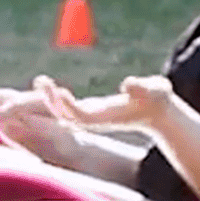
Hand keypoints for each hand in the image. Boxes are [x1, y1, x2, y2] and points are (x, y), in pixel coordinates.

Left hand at [36, 75, 180, 134]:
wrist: (159, 115)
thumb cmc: (158, 99)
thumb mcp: (157, 90)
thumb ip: (143, 87)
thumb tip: (128, 83)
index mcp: (108, 116)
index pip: (83, 116)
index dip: (70, 106)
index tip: (60, 92)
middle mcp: (96, 119)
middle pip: (67, 116)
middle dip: (52, 102)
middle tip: (41, 82)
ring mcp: (91, 116)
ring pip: (63, 113)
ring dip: (49, 100)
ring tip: (41, 81)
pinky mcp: (90, 111)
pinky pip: (66, 108)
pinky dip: (55, 98)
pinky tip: (46, 86)